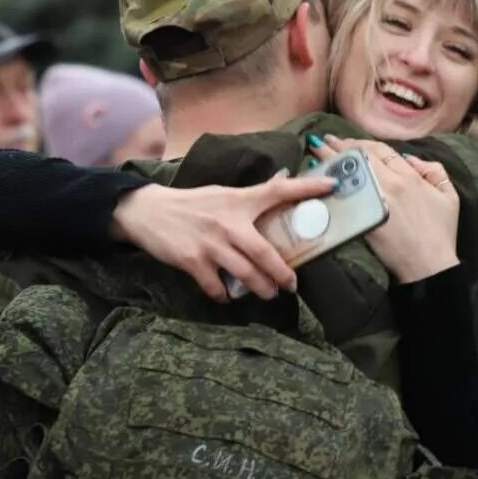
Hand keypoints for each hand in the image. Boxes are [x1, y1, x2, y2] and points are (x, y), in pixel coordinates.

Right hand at [111, 173, 337, 302]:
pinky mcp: (192, 261)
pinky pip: (216, 287)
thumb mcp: (222, 194)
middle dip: (282, 273)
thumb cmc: (190, 204)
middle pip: (264, 252)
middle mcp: (227, 222)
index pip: (277, 190)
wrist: (147, 211)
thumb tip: (283, 183)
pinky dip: (224, 295)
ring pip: (245, 274)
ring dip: (260, 288)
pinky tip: (227, 295)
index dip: (305, 187)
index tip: (331, 186)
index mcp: (238, 201)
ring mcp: (210, 244)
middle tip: (293, 285)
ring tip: (269, 294)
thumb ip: (251, 196)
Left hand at [310, 135, 459, 282]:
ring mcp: (375, 200)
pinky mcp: (363, 217)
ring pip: (348, 171)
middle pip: (361, 156)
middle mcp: (391, 183)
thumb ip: (434, 171)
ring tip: (316, 149)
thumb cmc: (441, 233)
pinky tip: (317, 177)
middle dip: (341, 145)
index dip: (362, 142)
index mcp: (410, 176)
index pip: (381, 150)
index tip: (348, 140)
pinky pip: (343, 194)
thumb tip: (410, 158)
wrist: (430, 265)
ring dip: (330, 158)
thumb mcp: (449, 196)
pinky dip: (329, 183)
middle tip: (325, 140)